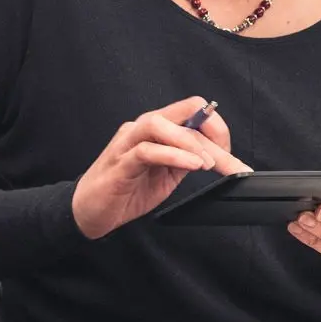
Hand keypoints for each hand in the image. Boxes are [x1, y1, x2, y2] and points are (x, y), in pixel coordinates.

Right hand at [73, 96, 250, 238]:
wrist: (89, 211)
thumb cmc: (126, 189)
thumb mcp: (167, 174)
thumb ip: (186, 160)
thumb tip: (218, 156)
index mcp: (157, 129)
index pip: (192, 110)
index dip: (217, 128)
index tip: (231, 154)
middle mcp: (142, 129)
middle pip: (182, 113)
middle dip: (214, 136)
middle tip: (230, 163)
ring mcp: (128, 143)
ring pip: (160, 124)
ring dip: (191, 143)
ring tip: (208, 164)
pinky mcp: (119, 163)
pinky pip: (147, 150)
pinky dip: (173, 156)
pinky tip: (191, 166)